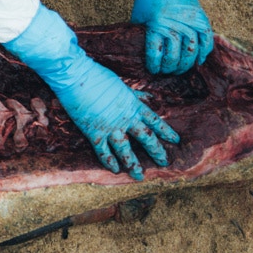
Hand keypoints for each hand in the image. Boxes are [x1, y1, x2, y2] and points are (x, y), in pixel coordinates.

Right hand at [4, 5, 178, 178]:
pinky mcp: (93, 132)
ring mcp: (110, 127)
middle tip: (164, 162)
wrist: (76, 77)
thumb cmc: (97, 76)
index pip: (155, 121)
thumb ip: (135, 95)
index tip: (175, 140)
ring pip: (126, 150)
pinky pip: (103, 151)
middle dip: (156, 151)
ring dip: (133, 164)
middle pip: (145, 138)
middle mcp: (125, 118)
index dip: (166, 131)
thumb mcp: (121, 85)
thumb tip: (149, 98)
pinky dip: (109, 161)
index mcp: (133, 105)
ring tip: (139, 175)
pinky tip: (114, 170)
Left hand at [127, 0, 213, 73]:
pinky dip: (205, 50)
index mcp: (155, 25)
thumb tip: (142, 55)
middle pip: (175, 55)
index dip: (155, 66)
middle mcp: (173, 24)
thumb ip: (142, 35)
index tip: (154, 71)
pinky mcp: (200, 16)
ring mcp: (188, 20)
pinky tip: (200, 59)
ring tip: (182, 69)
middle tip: (168, 72)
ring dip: (187, 63)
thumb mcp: (138, 17)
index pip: (155, 54)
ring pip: (191, 49)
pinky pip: (206, 38)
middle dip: (171, 68)